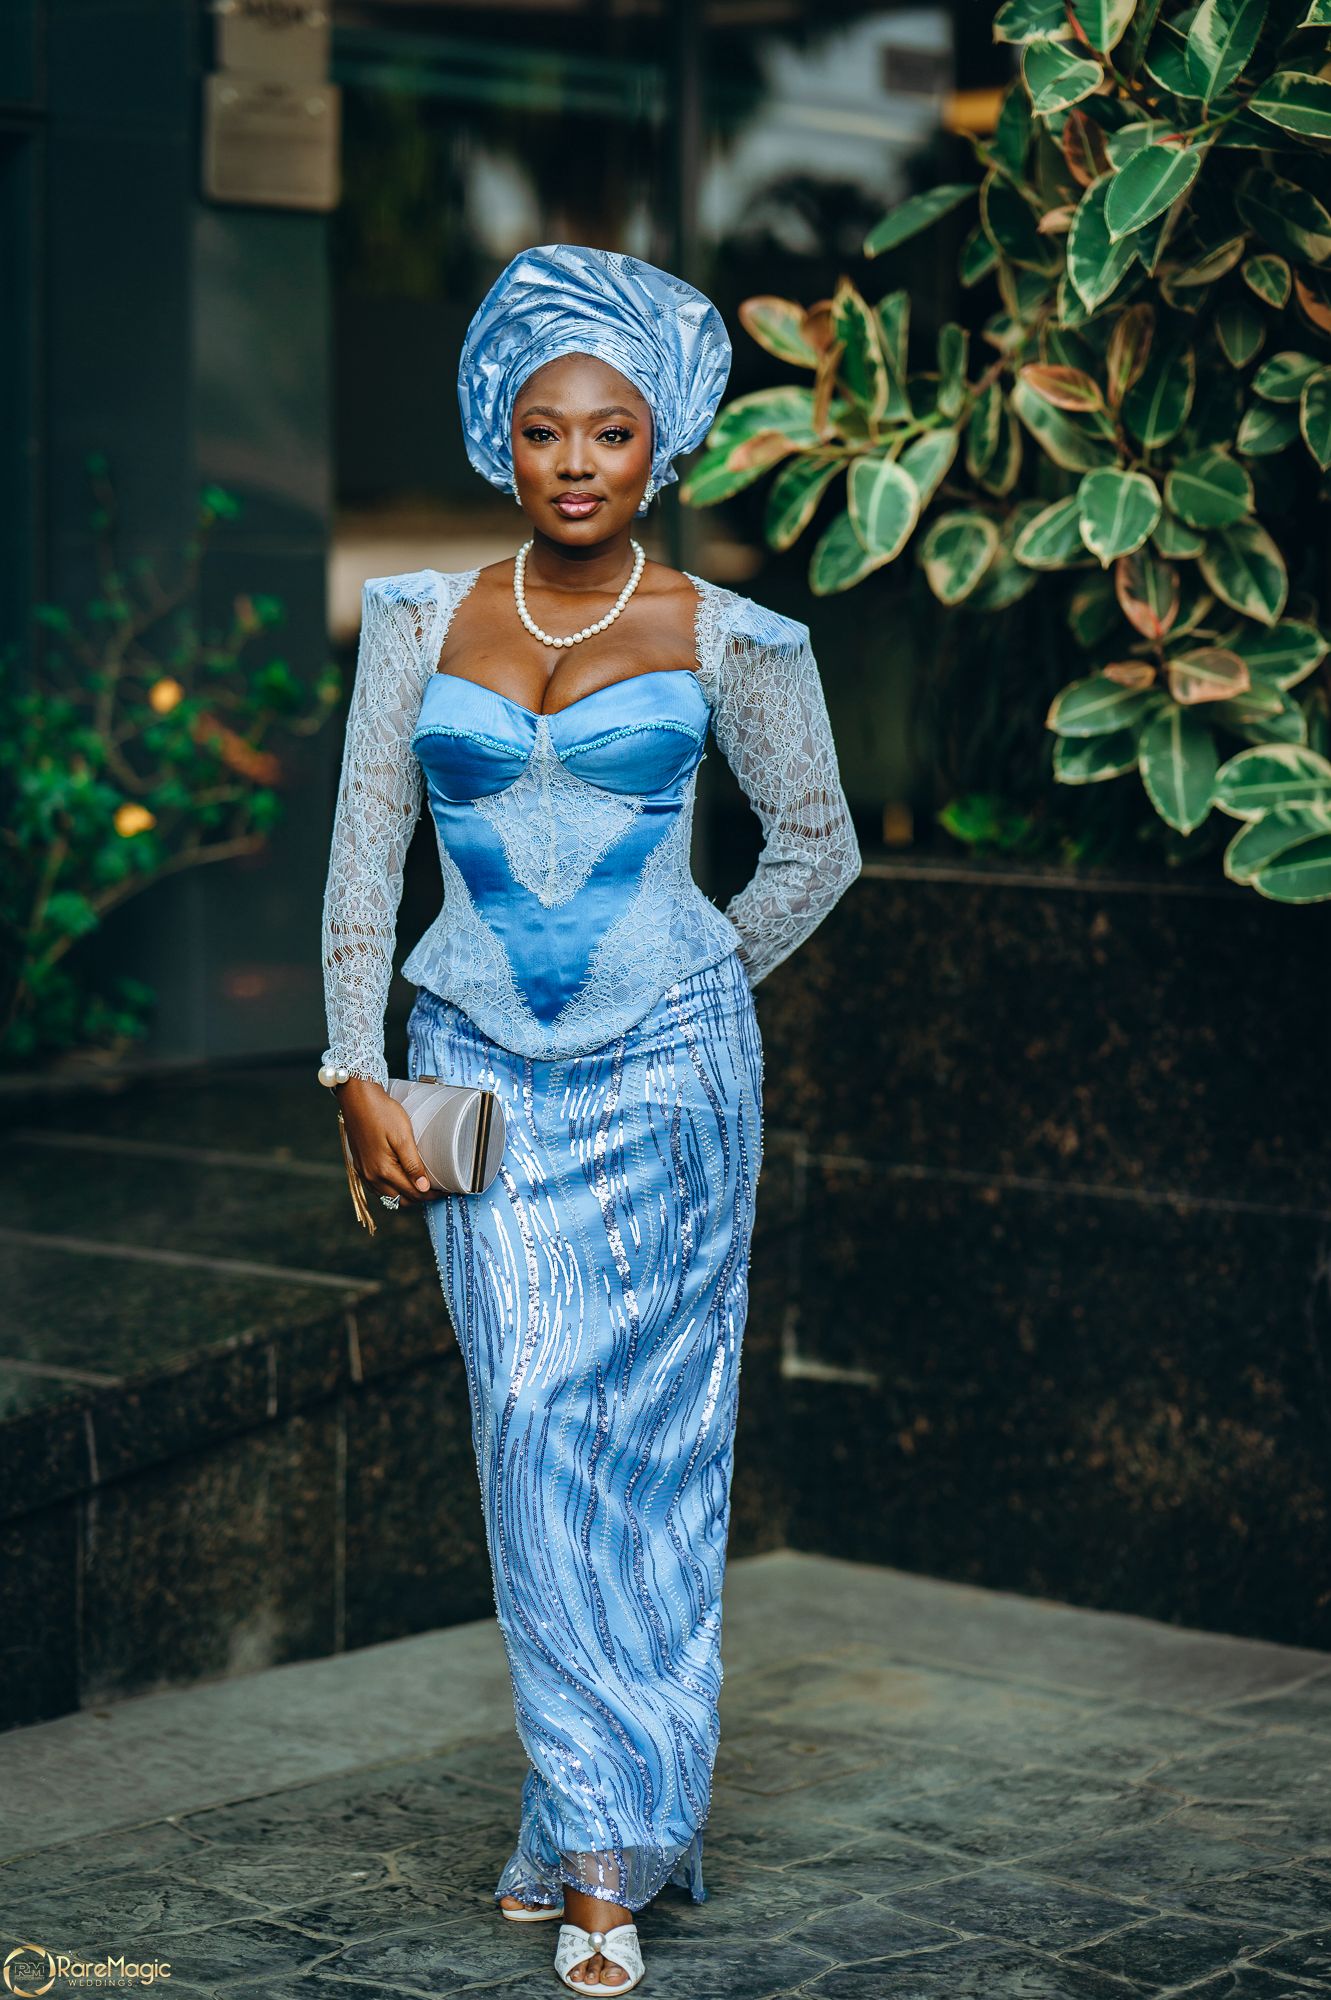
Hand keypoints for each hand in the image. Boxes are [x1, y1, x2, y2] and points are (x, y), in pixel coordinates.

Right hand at [337, 1078, 436, 1206]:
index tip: (444, 1190)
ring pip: (388, 1196)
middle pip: (401, 1198)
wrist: (357, 1099)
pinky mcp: (359, 1166)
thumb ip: (413, 1165)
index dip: (430, 1194)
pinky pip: (376, 1187)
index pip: (413, 1192)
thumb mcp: (403, 1137)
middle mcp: (371, 1176)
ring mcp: (363, 1172)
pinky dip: (390, 1188)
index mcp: (383, 1170)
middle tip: (435, 1188)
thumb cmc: (382, 1113)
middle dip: (419, 1196)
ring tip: (421, 1185)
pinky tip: (400, 1179)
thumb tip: (423, 1188)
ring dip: (405, 1194)